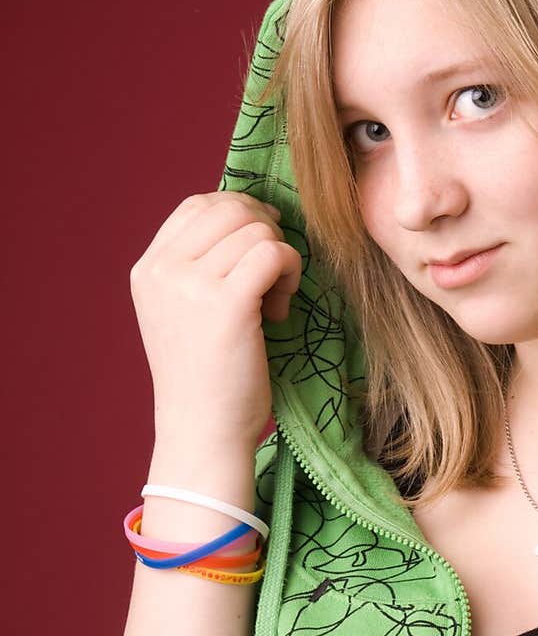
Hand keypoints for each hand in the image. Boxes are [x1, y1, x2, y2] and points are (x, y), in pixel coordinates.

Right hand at [130, 191, 302, 446]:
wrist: (203, 431)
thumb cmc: (205, 376)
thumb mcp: (182, 312)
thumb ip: (197, 266)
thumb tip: (249, 216)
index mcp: (148, 270)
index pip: (198, 205)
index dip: (240, 212)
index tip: (262, 242)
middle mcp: (163, 271)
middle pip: (231, 209)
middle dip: (265, 233)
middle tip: (272, 276)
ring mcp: (191, 285)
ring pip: (257, 231)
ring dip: (280, 260)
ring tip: (273, 302)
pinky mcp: (227, 303)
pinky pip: (274, 254)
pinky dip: (291, 272)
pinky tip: (280, 308)